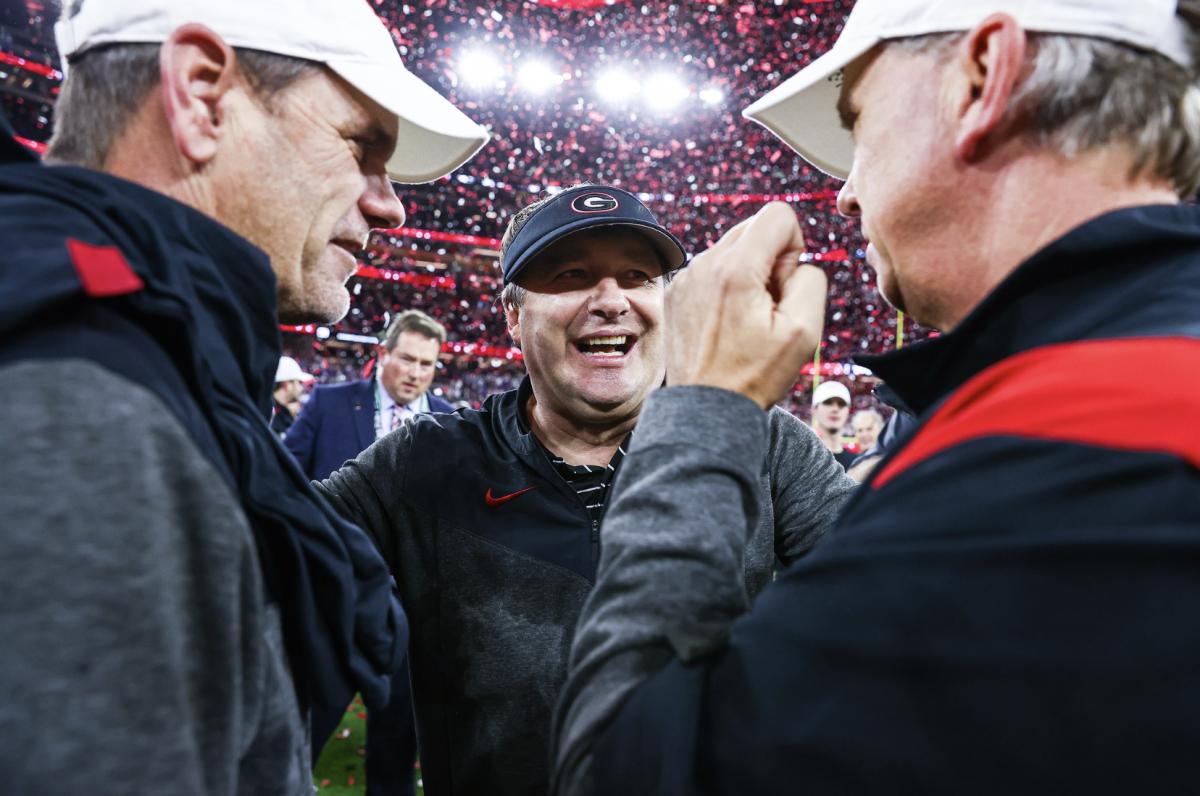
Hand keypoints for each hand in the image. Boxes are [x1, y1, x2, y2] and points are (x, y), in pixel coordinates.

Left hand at [665, 202, 827, 408]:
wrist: (705, 408)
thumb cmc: (755, 375)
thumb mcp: (804, 331)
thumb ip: (810, 279)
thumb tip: (792, 261)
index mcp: (736, 269)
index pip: (778, 215)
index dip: (794, 247)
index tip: (784, 286)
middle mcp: (704, 264)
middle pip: (754, 228)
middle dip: (771, 259)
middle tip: (766, 306)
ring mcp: (686, 277)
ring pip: (732, 248)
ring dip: (747, 274)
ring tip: (745, 319)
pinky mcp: (676, 291)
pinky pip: (711, 270)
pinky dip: (725, 287)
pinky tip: (726, 324)